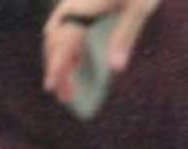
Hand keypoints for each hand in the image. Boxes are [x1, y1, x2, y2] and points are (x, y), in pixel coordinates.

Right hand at [44, 0, 162, 103]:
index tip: (50, 87)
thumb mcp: (140, 7)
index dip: (58, 65)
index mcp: (84, 8)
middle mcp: (73, 5)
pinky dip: (63, 47)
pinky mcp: (77, 2)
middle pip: (57, 42)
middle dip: (58, 70)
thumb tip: (116, 70)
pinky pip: (61, 27)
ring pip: (56, 36)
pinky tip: (71, 59)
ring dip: (59, 61)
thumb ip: (126, 35)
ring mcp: (72, 3)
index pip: (66, 41)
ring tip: (67, 84)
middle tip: (65, 97)